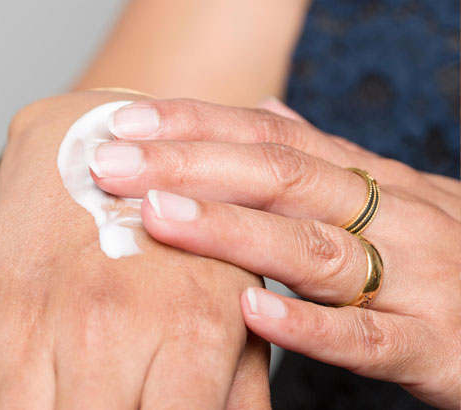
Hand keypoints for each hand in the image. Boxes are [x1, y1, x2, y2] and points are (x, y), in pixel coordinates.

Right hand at [0, 92, 269, 408]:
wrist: (104, 147)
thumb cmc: (176, 235)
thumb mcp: (231, 308)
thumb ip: (236, 396)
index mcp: (189, 334)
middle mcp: (109, 327)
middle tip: (116, 408)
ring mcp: (39, 315)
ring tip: (81, 397)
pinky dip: (1, 402)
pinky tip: (38, 391)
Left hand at [91, 97, 460, 408]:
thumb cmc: (436, 247)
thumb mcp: (384, 191)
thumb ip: (323, 157)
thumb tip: (267, 112)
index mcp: (367, 180)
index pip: (270, 137)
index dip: (198, 125)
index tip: (129, 123)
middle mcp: (390, 216)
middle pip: (280, 179)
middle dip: (192, 167)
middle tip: (115, 165)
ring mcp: (415, 279)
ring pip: (314, 249)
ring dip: (233, 232)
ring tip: (159, 217)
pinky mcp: (434, 344)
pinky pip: (367, 338)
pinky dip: (309, 323)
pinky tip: (249, 309)